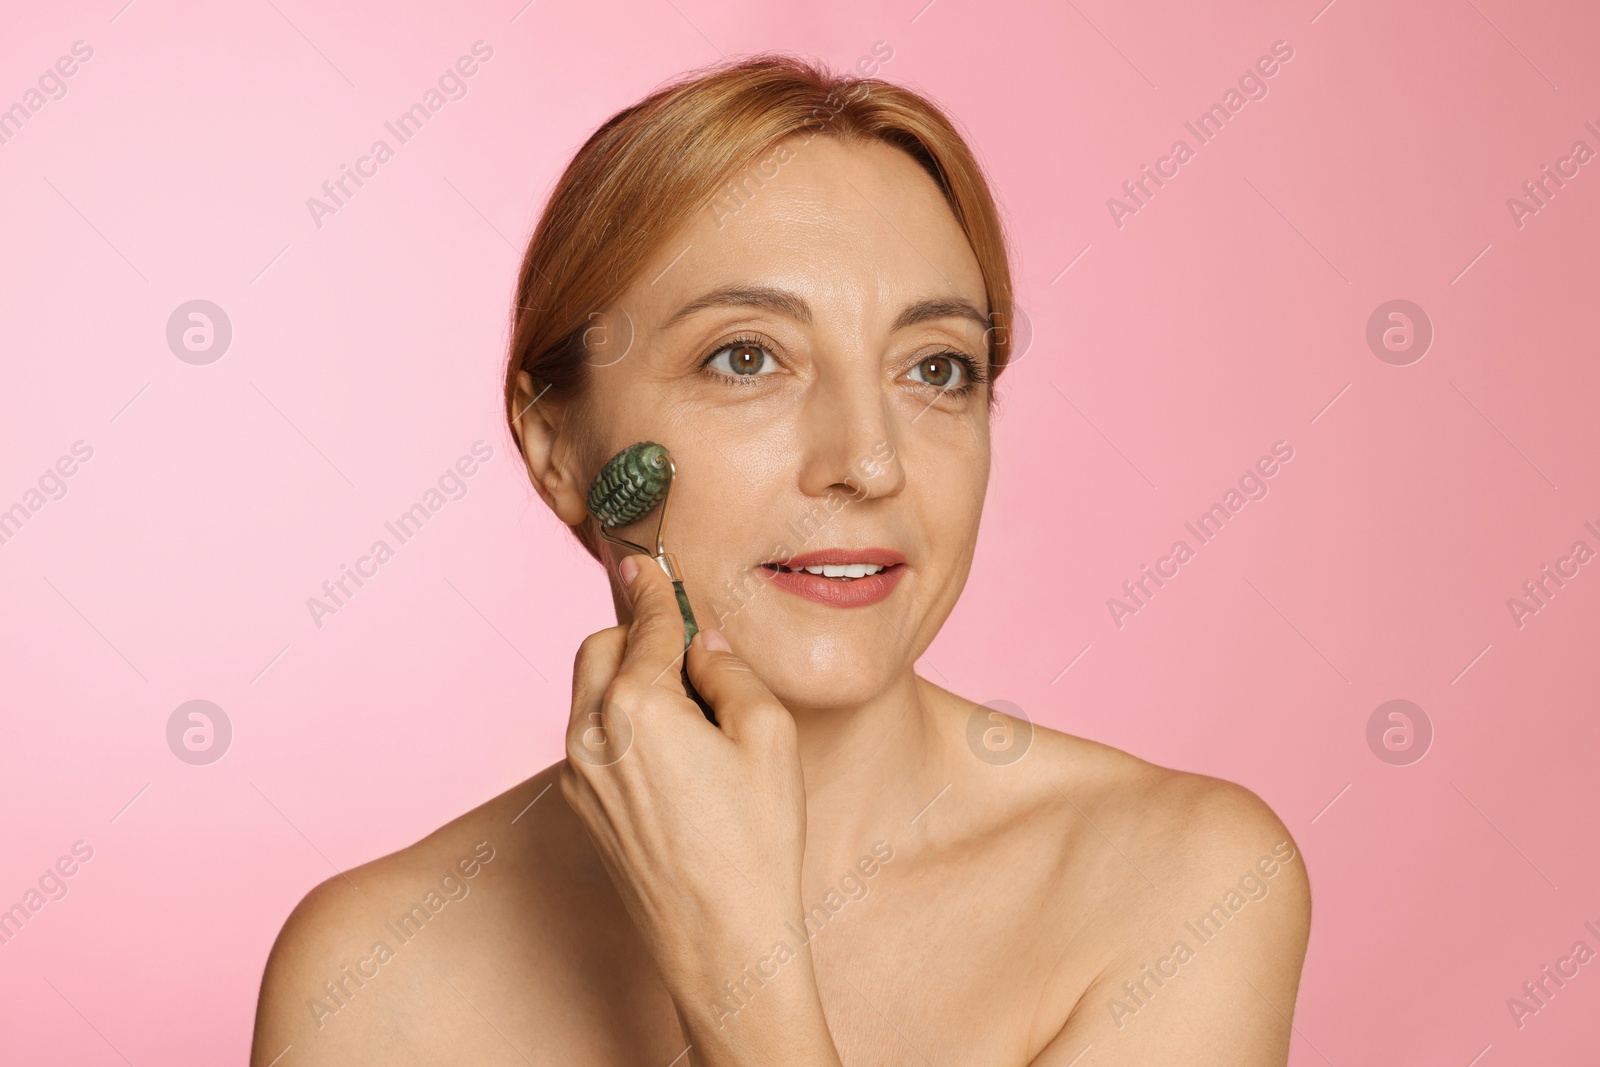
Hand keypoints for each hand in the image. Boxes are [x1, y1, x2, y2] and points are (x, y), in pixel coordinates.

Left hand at [561, 554, 833, 1059]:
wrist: (720, 939)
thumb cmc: (755, 841)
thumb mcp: (767, 737)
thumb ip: (730, 672)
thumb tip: (703, 645)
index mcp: (638, 706)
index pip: (646, 624)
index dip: (654, 588)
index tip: (646, 561)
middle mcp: (591, 734)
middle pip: (600, 649)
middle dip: (638, 641)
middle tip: (688, 657)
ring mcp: (577, 774)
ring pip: (589, 694)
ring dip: (627, 684)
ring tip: (689, 720)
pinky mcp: (580, 806)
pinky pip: (592, 739)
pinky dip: (621, 726)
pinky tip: (672, 761)